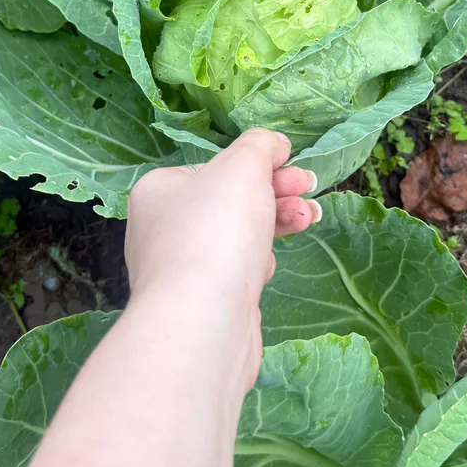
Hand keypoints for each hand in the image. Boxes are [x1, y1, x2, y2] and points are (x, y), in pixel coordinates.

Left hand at [124, 129, 318, 386]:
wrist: (203, 322)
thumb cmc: (216, 231)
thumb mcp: (242, 166)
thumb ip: (260, 146)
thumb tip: (274, 144)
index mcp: (158, 191)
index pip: (212, 168)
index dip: (255, 164)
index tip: (289, 164)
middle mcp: (161, 229)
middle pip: (229, 200)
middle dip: (276, 192)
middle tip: (308, 189)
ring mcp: (181, 269)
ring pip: (237, 236)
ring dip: (277, 223)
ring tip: (307, 218)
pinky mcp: (202, 303)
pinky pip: (236, 272)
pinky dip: (257, 265)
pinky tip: (265, 270)